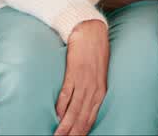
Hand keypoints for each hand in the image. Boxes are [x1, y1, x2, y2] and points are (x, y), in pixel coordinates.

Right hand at [55, 20, 108, 135]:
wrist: (90, 31)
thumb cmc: (94, 53)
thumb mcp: (98, 76)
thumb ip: (92, 92)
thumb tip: (82, 107)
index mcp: (100, 92)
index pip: (91, 119)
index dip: (83, 132)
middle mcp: (93, 89)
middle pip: (82, 118)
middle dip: (73, 133)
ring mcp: (83, 82)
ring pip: (74, 110)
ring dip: (65, 125)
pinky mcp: (74, 73)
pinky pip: (67, 94)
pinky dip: (61, 106)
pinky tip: (57, 116)